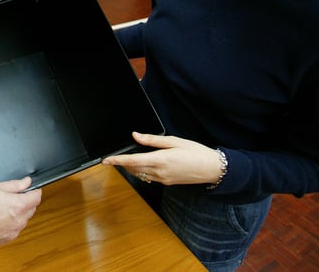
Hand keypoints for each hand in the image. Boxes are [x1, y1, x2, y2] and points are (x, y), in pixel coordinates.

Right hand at [0, 177, 41, 246]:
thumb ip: (14, 185)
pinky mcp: (8, 238)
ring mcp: (14, 231)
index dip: (35, 191)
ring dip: (18, 213)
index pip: (37, 197)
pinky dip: (11, 222)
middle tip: (10, 197)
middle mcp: (19, 220)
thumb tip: (26, 182)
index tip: (31, 189)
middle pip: (31, 208)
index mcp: (18, 205)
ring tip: (1, 208)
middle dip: (25, 201)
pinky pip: (15, 228)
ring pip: (24, 219)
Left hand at [102, 132, 223, 185]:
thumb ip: (152, 140)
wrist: (212, 169)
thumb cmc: (195, 152)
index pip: (133, 161)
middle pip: (133, 169)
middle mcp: (160, 172)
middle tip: (114, 157)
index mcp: (161, 160)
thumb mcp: (174, 141)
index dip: (117, 161)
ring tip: (124, 160)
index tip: (106, 161)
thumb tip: (136, 136)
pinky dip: (140, 172)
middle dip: (122, 164)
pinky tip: (141, 165)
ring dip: (130, 168)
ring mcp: (163, 179)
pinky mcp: (167, 182)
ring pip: (140, 174)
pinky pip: (148, 178)